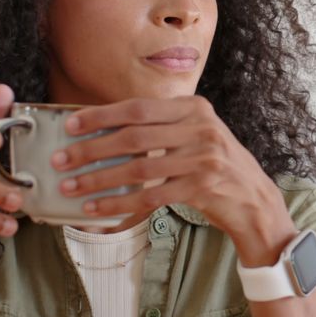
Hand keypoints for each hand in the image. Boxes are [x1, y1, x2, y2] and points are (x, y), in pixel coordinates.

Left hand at [51, 96, 296, 263]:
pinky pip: (150, 196)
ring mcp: (203, 157)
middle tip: (62, 160)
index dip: (100, 115)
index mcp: (194, 107)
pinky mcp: (202, 187)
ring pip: (138, 167)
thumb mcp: (196, 135)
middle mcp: (200, 127)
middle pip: (133, 135)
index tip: (70, 126)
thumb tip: (105, 131)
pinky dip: (119, 203)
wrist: (254, 199)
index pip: (138, 107)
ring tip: (71, 187)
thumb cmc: (216, 166)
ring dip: (98, 179)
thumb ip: (164, 127)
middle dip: (91, 149)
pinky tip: (97, 209)